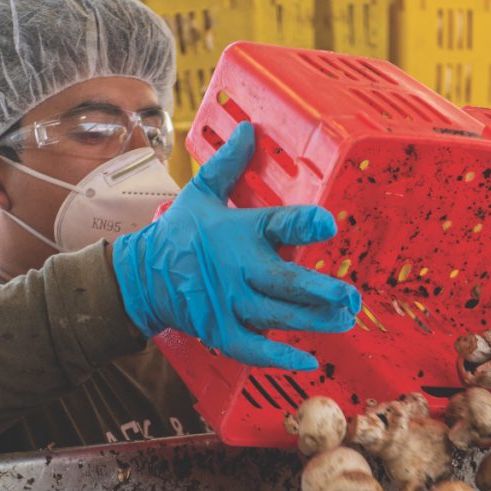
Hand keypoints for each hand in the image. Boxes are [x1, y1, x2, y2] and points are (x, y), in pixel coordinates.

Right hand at [111, 122, 360, 369]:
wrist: (139, 277)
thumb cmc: (178, 233)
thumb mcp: (200, 193)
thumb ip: (228, 164)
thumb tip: (249, 128)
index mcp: (238, 231)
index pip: (275, 224)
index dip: (303, 224)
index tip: (328, 224)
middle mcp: (237, 269)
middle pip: (285, 283)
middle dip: (322, 291)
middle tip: (351, 296)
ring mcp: (229, 303)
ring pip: (277, 316)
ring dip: (314, 321)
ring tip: (345, 321)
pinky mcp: (221, 331)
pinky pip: (253, 349)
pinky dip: (279, 358)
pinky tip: (308, 362)